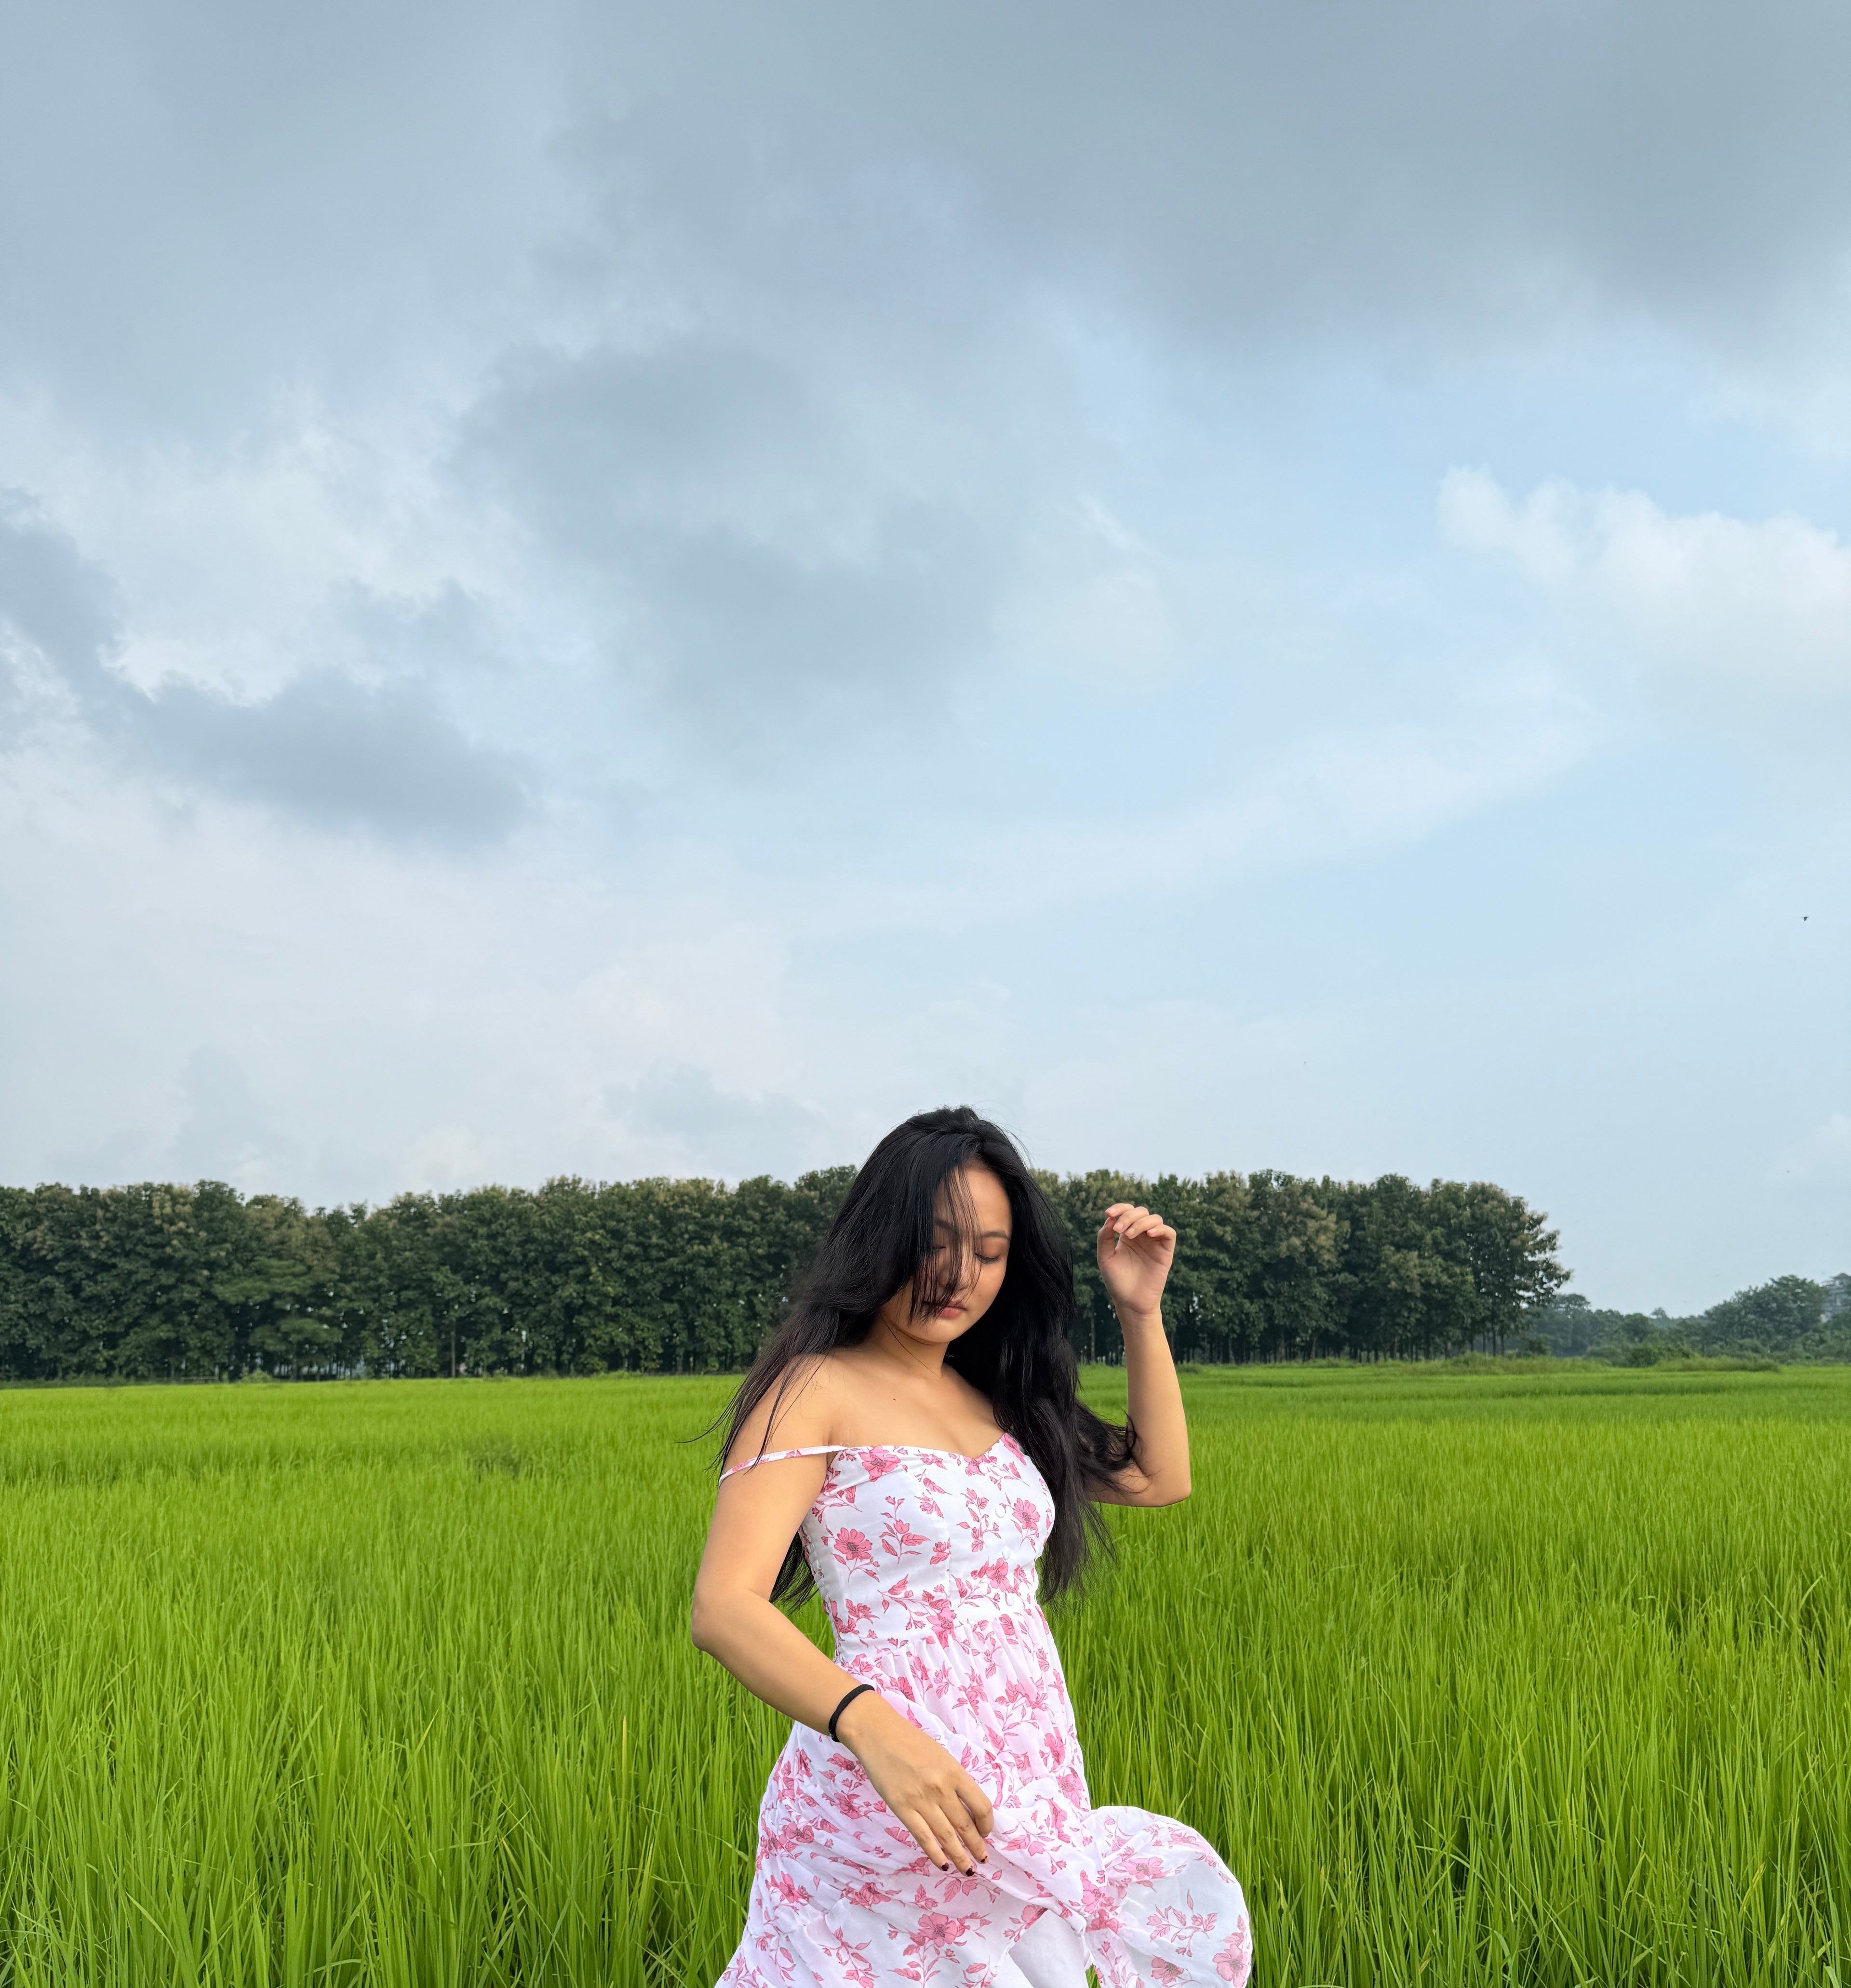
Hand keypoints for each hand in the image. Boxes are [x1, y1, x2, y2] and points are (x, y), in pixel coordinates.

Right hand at [835, 1690, 994, 1873]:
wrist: (879, 1734)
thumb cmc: (911, 1742)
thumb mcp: (942, 1756)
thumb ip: (955, 1779)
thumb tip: (967, 1806)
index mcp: (954, 1772)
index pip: (981, 1805)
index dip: (987, 1824)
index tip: (986, 1832)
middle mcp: (941, 1789)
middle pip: (965, 1825)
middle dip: (976, 1846)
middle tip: (983, 1860)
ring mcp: (921, 1801)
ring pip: (946, 1836)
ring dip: (960, 1856)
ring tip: (969, 1870)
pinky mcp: (902, 1809)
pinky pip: (923, 1837)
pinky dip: (935, 1854)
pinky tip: (944, 1865)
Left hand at [1096, 1203, 1174, 1319]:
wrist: (1130, 1302)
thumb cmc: (1117, 1281)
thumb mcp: (1105, 1257)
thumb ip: (1104, 1237)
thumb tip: (1110, 1219)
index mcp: (1127, 1235)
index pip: (1127, 1212)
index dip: (1119, 1208)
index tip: (1109, 1213)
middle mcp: (1142, 1235)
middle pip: (1140, 1212)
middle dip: (1128, 1216)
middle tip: (1118, 1229)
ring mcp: (1154, 1242)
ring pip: (1154, 1219)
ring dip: (1141, 1222)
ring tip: (1129, 1235)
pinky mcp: (1165, 1251)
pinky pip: (1169, 1233)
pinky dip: (1160, 1229)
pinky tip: (1148, 1234)